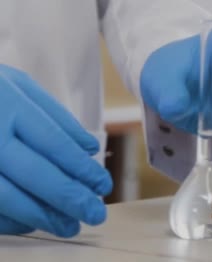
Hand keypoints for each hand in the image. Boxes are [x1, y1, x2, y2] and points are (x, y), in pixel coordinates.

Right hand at [0, 65, 111, 237]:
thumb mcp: (17, 85)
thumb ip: (55, 116)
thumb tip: (89, 148)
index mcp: (8, 104)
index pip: (53, 142)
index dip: (80, 168)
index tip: (102, 184)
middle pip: (33, 172)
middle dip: (68, 197)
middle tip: (94, 212)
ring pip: (5, 196)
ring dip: (41, 215)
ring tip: (68, 225)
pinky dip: (9, 219)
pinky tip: (32, 222)